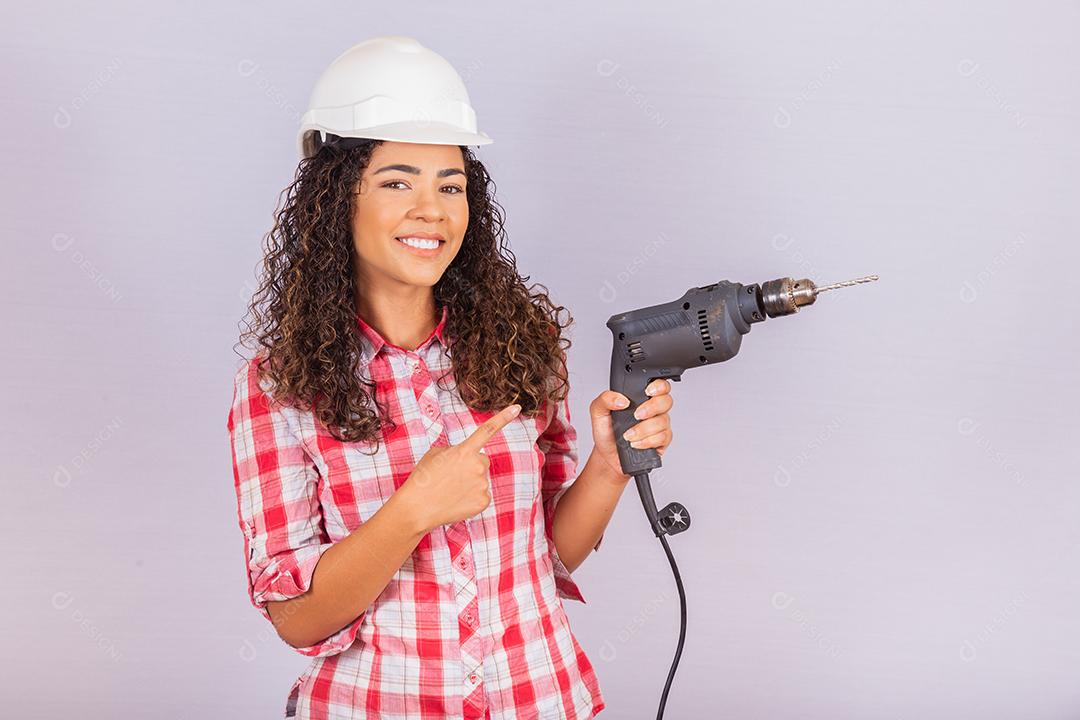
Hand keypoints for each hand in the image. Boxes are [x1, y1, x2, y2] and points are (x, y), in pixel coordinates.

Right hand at [400, 403, 521, 531]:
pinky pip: (481, 494)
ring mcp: (483, 484)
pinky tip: (456, 500)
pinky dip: (471, 497)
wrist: (417, 508)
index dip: (503, 418)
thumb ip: (455, 450)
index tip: (517, 408)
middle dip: (471, 465)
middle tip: (452, 476)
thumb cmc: (422, 479)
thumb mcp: (435, 454)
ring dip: (470, 482)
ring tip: (450, 490)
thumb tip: (466, 456)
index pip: (487, 430)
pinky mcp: (484, 501)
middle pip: (482, 460)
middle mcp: (478, 465)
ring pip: (481, 478)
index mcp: (465, 450)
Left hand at [589, 379, 673, 481]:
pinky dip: (647, 441)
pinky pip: (662, 437)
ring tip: (629, 435)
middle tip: (636, 415)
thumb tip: (621, 399)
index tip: (648, 391)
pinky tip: (636, 443)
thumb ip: (605, 399)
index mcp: (640, 398)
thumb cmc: (607, 432)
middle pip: (666, 401)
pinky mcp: (662, 440)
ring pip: (663, 421)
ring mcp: (659, 424)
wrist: (608, 455)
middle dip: (651, 408)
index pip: (659, 385)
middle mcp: (653, 409)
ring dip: (644, 429)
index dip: (659, 386)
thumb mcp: (598, 411)